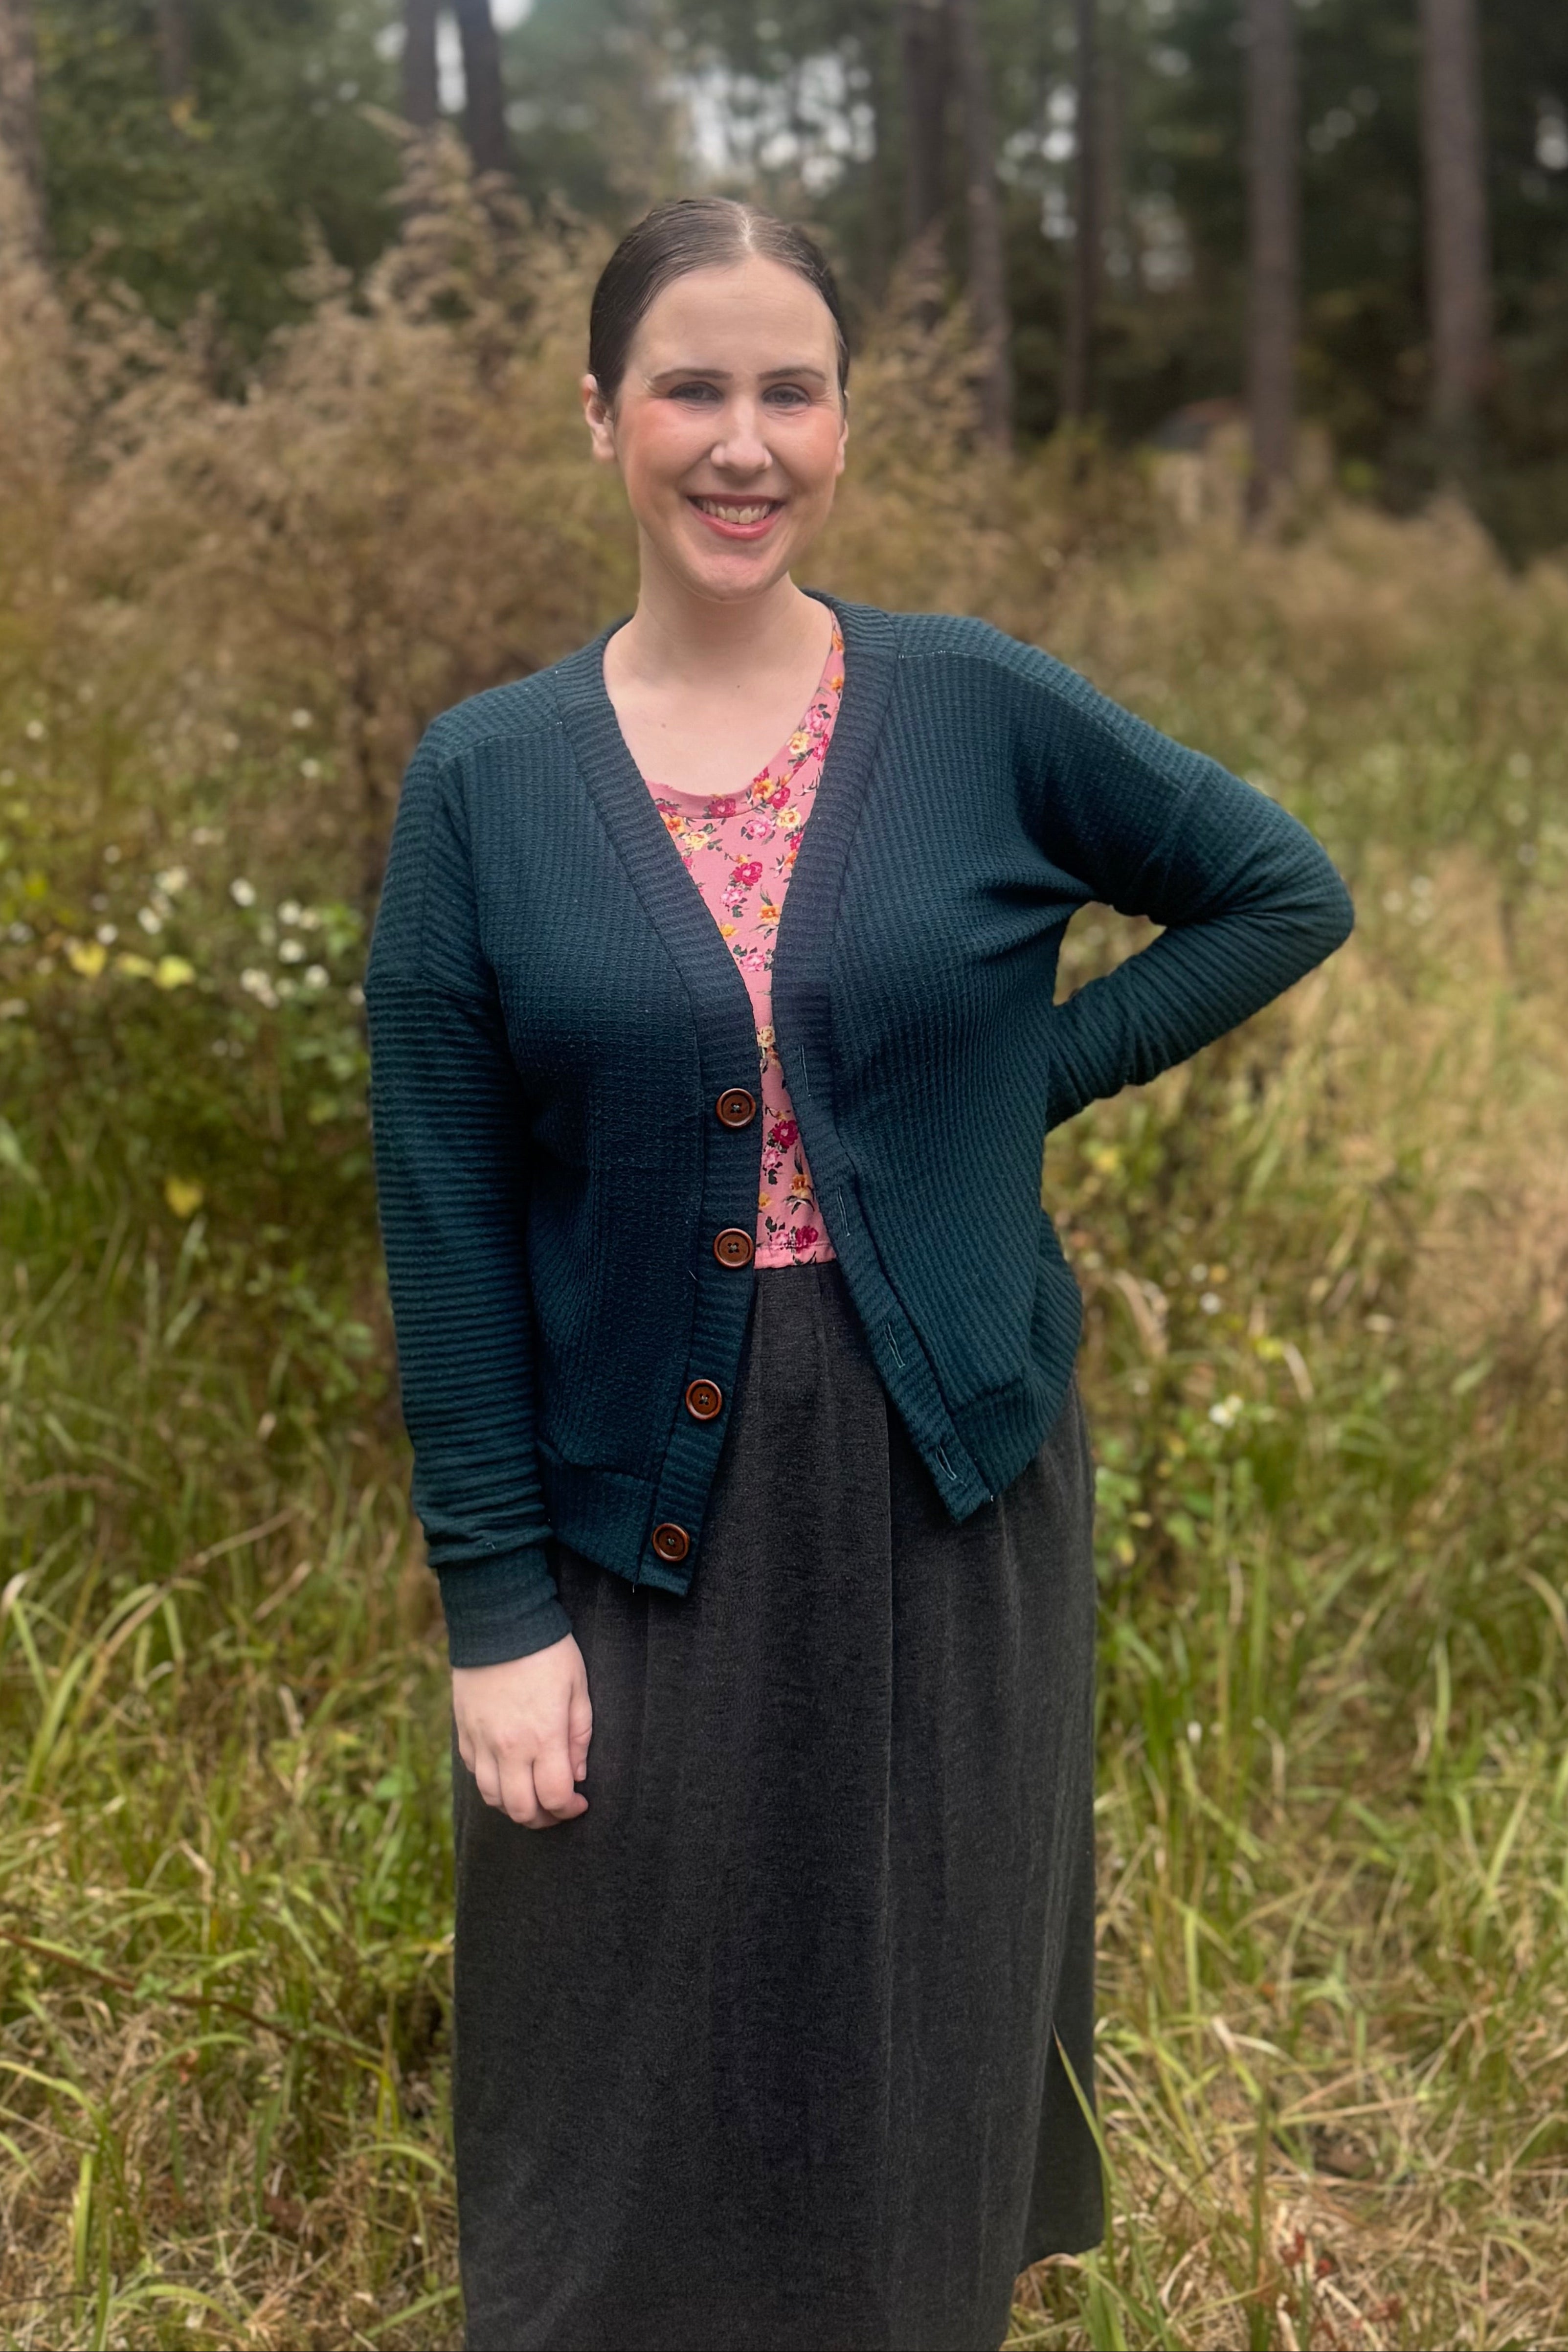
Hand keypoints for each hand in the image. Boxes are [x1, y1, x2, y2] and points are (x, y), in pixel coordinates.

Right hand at [452, 1634, 591, 1826]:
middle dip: (543, 1819)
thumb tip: (577, 1775)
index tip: (580, 1802)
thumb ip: (579, 1736)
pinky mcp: (463, 1732)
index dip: (569, 1810)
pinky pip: (475, 1774)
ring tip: (532, 1795)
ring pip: (492, 1799)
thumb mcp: (578, 1688)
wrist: (499, 1621)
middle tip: (557, 1807)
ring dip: (514, 1806)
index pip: (554, 1797)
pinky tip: (508, 1771)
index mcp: (543, 1736)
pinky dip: (492, 1783)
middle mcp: (508, 1747)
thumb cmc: (547, 1651)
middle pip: (520, 1809)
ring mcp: (481, 1741)